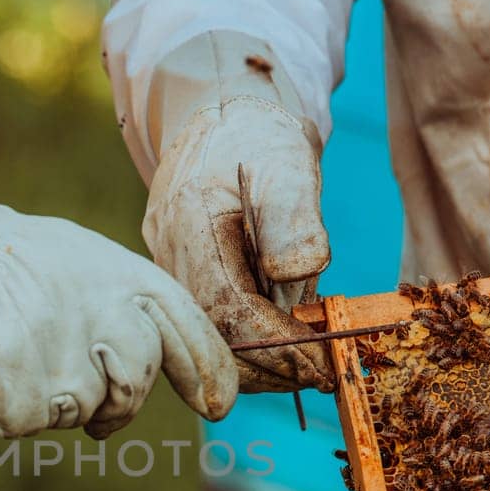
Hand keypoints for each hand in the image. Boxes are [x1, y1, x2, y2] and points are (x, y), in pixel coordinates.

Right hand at [0, 204, 237, 437]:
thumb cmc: (16, 262)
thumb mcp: (88, 261)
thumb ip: (136, 306)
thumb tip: (192, 374)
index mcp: (131, 282)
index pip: (188, 336)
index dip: (208, 374)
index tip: (215, 405)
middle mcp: (113, 322)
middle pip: (134, 390)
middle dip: (110, 398)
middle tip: (68, 371)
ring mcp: (73, 365)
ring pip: (81, 412)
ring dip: (52, 396)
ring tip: (19, 346)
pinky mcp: (32, 398)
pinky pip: (31, 420)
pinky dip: (8, 403)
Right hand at [139, 32, 333, 392]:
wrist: (224, 116)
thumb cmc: (259, 138)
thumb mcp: (288, 165)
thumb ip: (294, 219)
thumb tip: (296, 274)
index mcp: (190, 224)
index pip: (228, 309)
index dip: (276, 346)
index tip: (322, 365)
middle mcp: (167, 253)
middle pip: (213, 337)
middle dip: (270, 366)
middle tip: (322, 374)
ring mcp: (168, 268)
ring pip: (210, 339)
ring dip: (262, 361)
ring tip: (310, 362)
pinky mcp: (181, 278)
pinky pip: (212, 326)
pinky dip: (251, 343)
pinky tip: (285, 342)